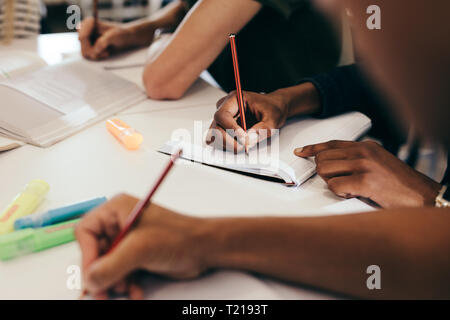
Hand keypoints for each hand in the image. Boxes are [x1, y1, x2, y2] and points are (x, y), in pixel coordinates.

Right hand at [75, 194, 208, 298]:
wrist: (204, 249)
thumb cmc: (178, 237)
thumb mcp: (140, 249)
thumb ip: (111, 265)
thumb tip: (89, 280)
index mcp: (117, 209)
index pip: (86, 232)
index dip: (87, 255)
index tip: (92, 275)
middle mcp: (120, 223)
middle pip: (95, 252)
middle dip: (100, 274)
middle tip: (101, 294)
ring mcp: (129, 240)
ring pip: (107, 266)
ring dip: (114, 282)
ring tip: (125, 289)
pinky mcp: (137, 255)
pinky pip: (120, 272)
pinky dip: (126, 284)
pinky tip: (136, 291)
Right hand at [78, 17, 152, 59]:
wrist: (125, 39)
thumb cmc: (120, 34)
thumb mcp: (114, 36)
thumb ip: (103, 42)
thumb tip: (95, 50)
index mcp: (90, 23)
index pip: (82, 30)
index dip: (83, 36)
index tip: (82, 39)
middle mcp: (86, 30)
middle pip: (82, 43)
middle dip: (93, 48)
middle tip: (105, 49)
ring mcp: (86, 40)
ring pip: (84, 52)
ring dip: (96, 54)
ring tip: (106, 51)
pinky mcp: (89, 48)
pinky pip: (88, 56)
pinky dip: (97, 56)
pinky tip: (105, 52)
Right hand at [206, 82, 320, 152]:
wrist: (274, 108)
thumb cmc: (273, 109)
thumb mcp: (273, 119)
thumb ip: (262, 129)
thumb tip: (249, 140)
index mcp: (234, 99)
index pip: (222, 115)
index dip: (230, 128)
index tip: (243, 137)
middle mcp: (225, 107)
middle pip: (217, 126)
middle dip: (228, 140)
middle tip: (243, 147)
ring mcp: (223, 118)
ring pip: (215, 134)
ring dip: (227, 144)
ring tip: (243, 147)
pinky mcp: (224, 127)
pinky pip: (219, 138)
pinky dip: (227, 145)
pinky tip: (239, 145)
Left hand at [294, 140, 440, 207]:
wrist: (421, 195)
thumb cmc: (399, 183)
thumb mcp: (377, 162)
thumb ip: (357, 159)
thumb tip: (332, 164)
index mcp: (365, 146)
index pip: (331, 143)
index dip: (313, 148)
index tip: (301, 152)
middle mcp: (363, 152)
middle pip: (322, 158)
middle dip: (324, 173)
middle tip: (339, 181)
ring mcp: (363, 165)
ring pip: (324, 170)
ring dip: (332, 183)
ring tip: (349, 188)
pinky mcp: (364, 181)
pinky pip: (334, 186)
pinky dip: (339, 193)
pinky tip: (353, 193)